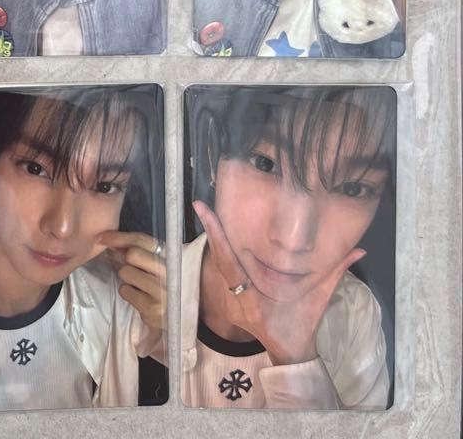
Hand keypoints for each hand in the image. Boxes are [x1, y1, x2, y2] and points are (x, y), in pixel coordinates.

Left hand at [99, 231, 165, 331]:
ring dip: (127, 278)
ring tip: (138, 285)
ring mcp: (163, 291)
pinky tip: (139, 297)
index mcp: (169, 256)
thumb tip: (108, 238)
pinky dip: (127, 293)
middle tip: (131, 268)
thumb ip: (136, 249)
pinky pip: (125, 291)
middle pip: (133, 254)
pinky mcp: (154, 308)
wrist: (171, 315)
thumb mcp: (152, 264)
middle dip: (126, 260)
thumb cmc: (157, 285)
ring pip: (126, 272)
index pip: (142, 240)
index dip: (119, 237)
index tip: (102, 237)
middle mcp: (169, 272)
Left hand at [194, 200, 362, 365]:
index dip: (218, 236)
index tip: (206, 213)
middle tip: (201, 206)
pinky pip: (222, 274)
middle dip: (211, 231)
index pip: (229, 262)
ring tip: (206, 213)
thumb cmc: (303, 326)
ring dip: (214, 241)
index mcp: (254, 299)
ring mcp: (230, 302)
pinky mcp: (229, 303)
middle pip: (218, 260)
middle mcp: (237, 299)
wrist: (290, 353)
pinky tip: (218, 236)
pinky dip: (220, 254)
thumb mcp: (319, 299)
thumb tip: (358, 251)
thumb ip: (335, 272)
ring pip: (218, 266)